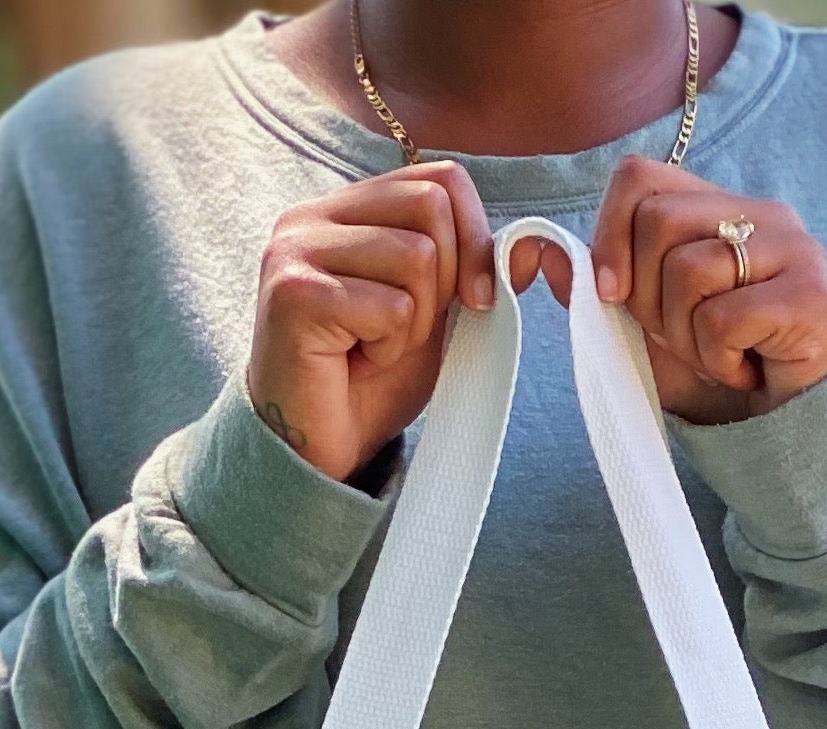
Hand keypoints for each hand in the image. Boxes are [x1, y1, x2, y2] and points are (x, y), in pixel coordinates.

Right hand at [246, 163, 498, 483]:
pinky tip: (355, 364)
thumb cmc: (368, 384)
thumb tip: (531, 247)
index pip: (437, 179)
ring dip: (413, 323)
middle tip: (402, 332)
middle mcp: (310, 217)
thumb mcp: (434, 318)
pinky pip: (390, 307)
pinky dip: (389, 348)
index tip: (476, 298)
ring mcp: (294, 250)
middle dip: (442, 283)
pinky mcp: (294, 294)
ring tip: (374, 349)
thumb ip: (471, 273)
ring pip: (415, 257)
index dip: (473, 236)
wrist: (317, 452)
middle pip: (430, 207)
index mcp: (343, 211)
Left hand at [590, 159, 826, 424]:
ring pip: (689, 272)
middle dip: (650, 299)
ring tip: (718, 356)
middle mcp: (760, 213)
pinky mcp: (810, 296)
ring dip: (686, 337)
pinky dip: (719, 361)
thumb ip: (602, 288)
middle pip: (658, 223)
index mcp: (717, 207)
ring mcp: (793, 248)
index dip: (610, 233)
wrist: (784, 424)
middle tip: (683, 338)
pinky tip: (744, 370)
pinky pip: (723, 321)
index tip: (611, 295)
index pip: (640, 177)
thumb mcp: (646, 327)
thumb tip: (541, 255)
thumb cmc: (718, 367)